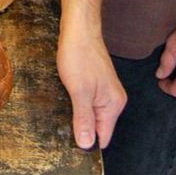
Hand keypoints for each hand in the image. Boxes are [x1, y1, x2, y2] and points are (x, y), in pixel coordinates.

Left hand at [57, 30, 125, 149]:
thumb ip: (83, 119)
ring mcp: (104, 91)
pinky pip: (87, 102)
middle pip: (97, 127)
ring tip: (64, 104)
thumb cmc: (80, 55)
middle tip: (62, 120)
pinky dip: (77, 103)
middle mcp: (113, 100)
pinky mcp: (95, 83)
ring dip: (77, 114)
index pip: (103, 137)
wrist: (78, 29)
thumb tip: (86, 145)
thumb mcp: (79, 91)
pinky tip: (66, 96)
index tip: (69, 141)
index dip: (87, 142)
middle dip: (81, 127)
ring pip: (90, 114)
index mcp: (113, 105)